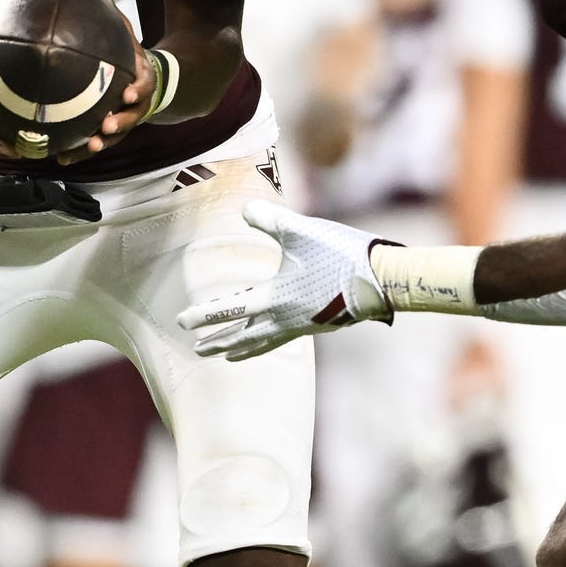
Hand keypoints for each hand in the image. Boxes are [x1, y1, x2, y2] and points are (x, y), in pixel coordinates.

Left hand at [51, 0, 151, 165]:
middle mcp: (136, 103)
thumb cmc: (129, 54)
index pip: (144, 85)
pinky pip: (94, 145)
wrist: (149, 83)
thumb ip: (108, 10)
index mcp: (141, 78)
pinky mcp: (109, 133)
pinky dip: (78, 153)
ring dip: (101, 144)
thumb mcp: (123, 32)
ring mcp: (125, 120)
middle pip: (132, 117)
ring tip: (86, 147)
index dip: (138, 91)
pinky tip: (59, 159)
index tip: (128, 94)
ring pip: (115, 137)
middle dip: (121, 123)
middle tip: (106, 127)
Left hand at [177, 199, 391, 359]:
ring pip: (265, 342)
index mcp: (275, 299)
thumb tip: (243, 210)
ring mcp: (302, 325)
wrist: (383, 280)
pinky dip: (267, 343)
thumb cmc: (340, 254)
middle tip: (198, 351)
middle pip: (243, 337)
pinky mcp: (319, 324)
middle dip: (218, 343)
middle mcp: (285, 319)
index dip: (204, 315)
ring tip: (227, 357)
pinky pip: (284, 338)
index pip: (230, 310)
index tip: (182, 322)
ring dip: (242, 348)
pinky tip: (271, 337)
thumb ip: (269, 220)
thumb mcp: (300, 231)